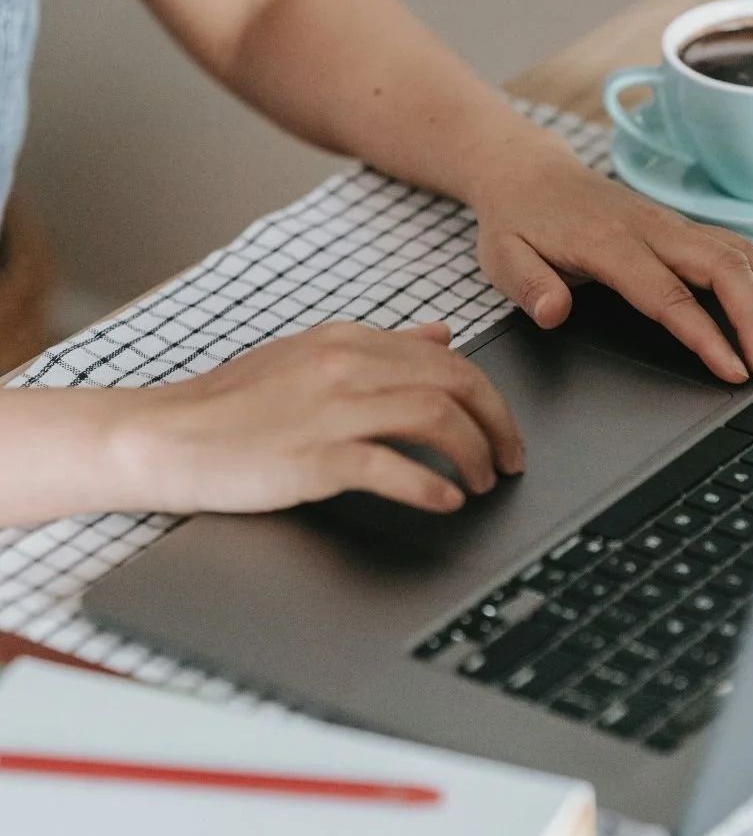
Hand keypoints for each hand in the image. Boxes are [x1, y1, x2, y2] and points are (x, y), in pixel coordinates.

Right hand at [108, 321, 523, 515]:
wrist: (162, 434)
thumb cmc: (232, 404)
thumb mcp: (310, 355)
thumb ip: (382, 346)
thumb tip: (442, 334)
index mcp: (349, 340)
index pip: (448, 358)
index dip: (489, 397)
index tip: (503, 430)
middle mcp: (346, 365)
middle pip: (454, 382)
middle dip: (496, 424)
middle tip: (509, 460)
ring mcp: (329, 410)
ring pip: (434, 416)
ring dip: (473, 453)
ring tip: (482, 483)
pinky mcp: (311, 458)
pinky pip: (389, 467)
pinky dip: (429, 485)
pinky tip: (445, 501)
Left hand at [468, 136, 752, 382]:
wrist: (530, 174)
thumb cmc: (518, 222)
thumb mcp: (502, 257)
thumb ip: (528, 286)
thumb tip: (553, 313)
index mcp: (609, 243)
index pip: (670, 294)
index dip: (706, 335)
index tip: (732, 370)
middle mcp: (651, 228)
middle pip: (724, 266)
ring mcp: (670, 223)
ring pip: (739, 252)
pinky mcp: (680, 225)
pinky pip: (734, 246)